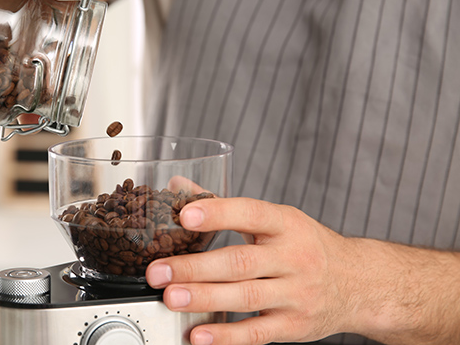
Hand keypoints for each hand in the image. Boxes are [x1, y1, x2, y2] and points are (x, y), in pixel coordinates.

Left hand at [145, 197, 362, 344]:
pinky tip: (199, 334)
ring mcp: (296, 293)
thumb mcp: (276, 219)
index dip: (217, 213)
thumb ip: (226, 206)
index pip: (250, 213)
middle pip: (240, 262)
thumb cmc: (307, 246)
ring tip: (171, 298)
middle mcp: (293, 257)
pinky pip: (257, 332)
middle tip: (158, 271)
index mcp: (286, 224)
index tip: (184, 214)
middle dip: (195, 267)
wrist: (360, 283)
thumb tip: (178, 188)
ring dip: (204, 298)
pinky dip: (227, 335)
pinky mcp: (295, 325)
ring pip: (246, 296)